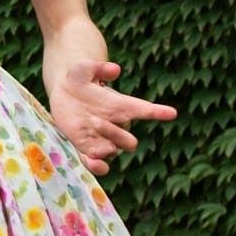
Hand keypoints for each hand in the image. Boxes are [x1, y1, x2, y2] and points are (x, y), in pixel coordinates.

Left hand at [47, 60, 176, 175]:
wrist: (63, 92)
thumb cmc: (79, 79)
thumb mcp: (84, 70)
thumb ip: (99, 68)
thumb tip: (115, 69)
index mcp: (121, 106)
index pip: (144, 110)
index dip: (158, 112)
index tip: (172, 112)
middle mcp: (115, 125)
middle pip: (128, 141)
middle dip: (115, 134)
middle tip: (95, 121)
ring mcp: (102, 139)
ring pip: (113, 152)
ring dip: (105, 150)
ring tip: (92, 148)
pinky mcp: (86, 148)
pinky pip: (96, 163)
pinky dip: (97, 166)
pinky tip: (92, 163)